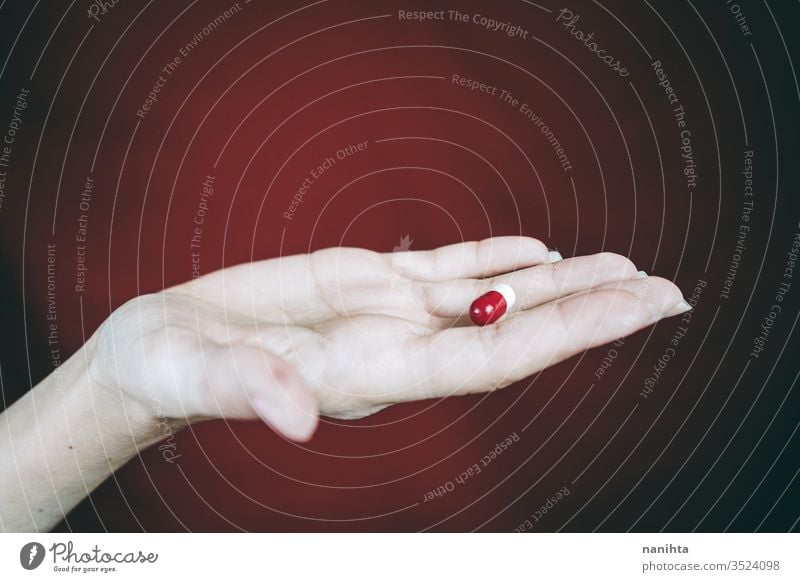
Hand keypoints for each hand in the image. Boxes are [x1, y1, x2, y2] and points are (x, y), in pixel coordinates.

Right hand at [89, 237, 688, 441]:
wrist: (161, 350)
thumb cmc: (176, 369)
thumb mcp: (202, 376)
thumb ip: (252, 389)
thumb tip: (296, 416)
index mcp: (374, 370)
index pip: (493, 356)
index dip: (568, 334)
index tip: (636, 308)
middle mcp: (397, 345)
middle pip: (513, 328)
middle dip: (591, 310)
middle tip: (667, 290)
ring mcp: (386, 312)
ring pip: (490, 296)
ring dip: (556, 282)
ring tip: (620, 266)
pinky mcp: (364, 282)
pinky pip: (445, 270)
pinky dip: (493, 258)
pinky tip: (532, 250)